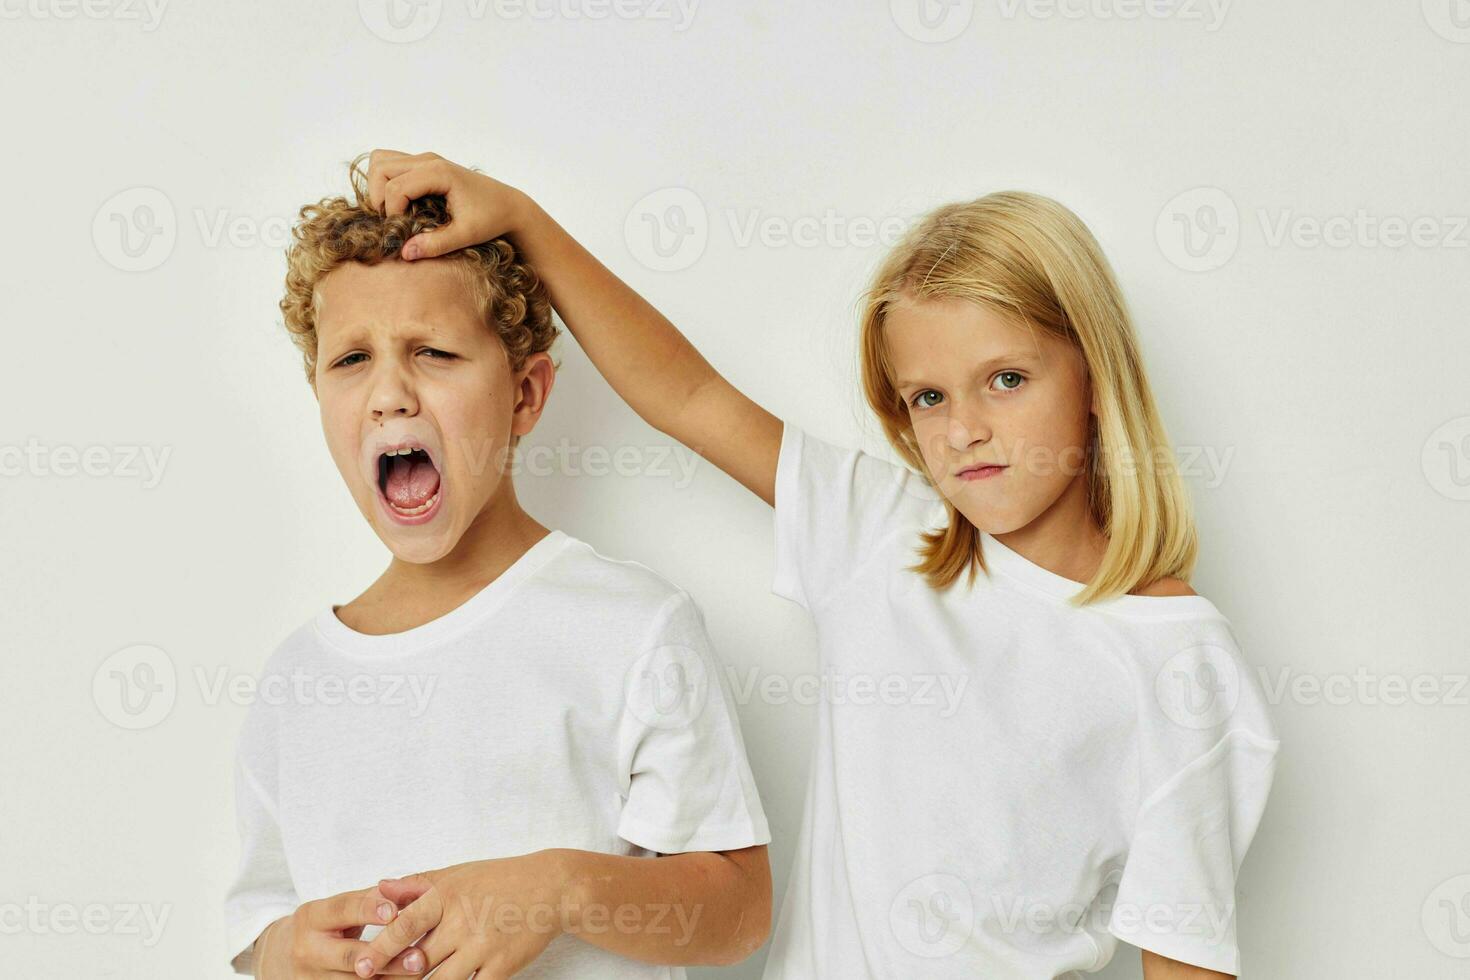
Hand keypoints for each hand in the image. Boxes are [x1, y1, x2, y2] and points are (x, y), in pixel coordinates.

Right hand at [256, 885, 425, 978]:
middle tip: (417, 957)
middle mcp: (309, 950)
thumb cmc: (320, 925)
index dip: (368, 910)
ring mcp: (313, 978)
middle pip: (350, 956)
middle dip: (384, 957)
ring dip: (390, 977)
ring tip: (419, 972)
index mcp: (311, 918)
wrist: (280, 956)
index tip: (394, 911)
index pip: (341, 910)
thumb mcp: (334, 907)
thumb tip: (404, 889)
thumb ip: (368, 898)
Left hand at [352, 852, 568, 979]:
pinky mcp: (502, 968)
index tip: (360, 967)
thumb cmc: (500, 879)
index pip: (405, 925)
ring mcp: (483, 948)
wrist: (552, 888)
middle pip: (419, 961)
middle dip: (395, 978)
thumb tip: (379, 887)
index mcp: (448, 896)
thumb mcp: (458, 873)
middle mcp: (463, 923)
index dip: (380, 948)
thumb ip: (418, 884)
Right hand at [364, 148, 530, 259]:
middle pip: (380, 168)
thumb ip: (437, 244)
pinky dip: (386, 184)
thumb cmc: (491, 218)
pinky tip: (403, 207)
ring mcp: (425, 159)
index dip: (392, 213)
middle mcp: (429, 160)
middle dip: (378, 197)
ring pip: (381, 162)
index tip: (403, 233)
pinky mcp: (424, 165)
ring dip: (379, 188)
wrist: (508, 205)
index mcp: (439, 173)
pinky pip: (391, 166)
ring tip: (395, 213)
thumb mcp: (466, 235)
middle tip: (395, 222)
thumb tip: (404, 253)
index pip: (395, 187)